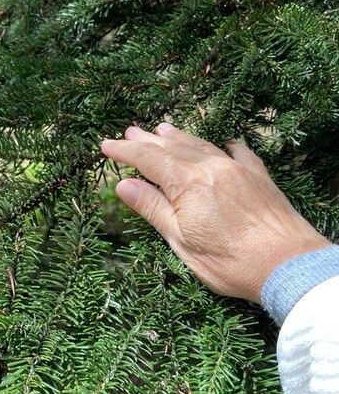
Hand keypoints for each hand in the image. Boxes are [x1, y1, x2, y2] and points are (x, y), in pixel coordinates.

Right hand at [101, 123, 330, 302]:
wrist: (287, 265)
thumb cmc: (228, 261)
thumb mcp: (180, 240)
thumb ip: (153, 208)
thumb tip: (124, 184)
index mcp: (187, 183)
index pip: (148, 159)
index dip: (125, 151)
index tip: (106, 145)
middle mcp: (211, 167)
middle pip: (173, 147)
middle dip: (148, 140)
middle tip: (130, 132)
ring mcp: (238, 168)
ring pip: (202, 144)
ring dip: (179, 137)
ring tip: (163, 129)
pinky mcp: (259, 176)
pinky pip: (237, 151)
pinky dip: (221, 145)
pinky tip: (222, 142)